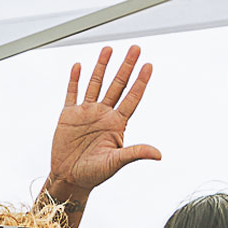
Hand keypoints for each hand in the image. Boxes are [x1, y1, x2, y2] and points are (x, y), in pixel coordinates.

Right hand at [45, 47, 160, 199]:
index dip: (140, 82)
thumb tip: (158, 154)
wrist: (69, 178)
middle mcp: (103, 114)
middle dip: (126, 67)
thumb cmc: (94, 174)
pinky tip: (79, 66)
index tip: (148, 66)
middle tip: (135, 48)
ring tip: (109, 49)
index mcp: (117, 124)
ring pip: (96, 84)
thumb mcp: (116, 162)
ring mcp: (86, 113)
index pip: (132, 98)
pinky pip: (72, 93)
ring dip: (102, 67)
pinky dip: (75, 80)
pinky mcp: (69, 116)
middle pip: (117, 85)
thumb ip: (135, 153)